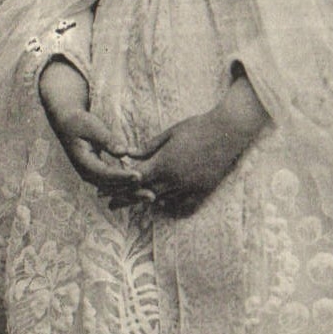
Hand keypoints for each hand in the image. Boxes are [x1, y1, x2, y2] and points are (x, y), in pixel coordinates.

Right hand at [38, 59, 141, 198]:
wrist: (68, 124)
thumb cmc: (80, 122)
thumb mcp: (92, 127)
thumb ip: (108, 140)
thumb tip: (124, 152)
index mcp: (83, 163)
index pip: (105, 174)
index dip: (122, 177)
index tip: (139, 176)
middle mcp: (87, 174)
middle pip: (111, 188)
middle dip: (131, 192)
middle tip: (151, 195)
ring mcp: (93, 176)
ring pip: (114, 190)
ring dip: (132, 194)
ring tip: (151, 197)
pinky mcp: (100, 174)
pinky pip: (115, 185)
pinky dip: (129, 188)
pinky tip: (145, 190)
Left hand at [109, 72, 269, 216]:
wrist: (228, 131)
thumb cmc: (197, 127)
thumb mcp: (170, 133)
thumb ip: (148, 147)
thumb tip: (128, 154)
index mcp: (164, 164)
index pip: (134, 180)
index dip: (117, 187)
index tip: (103, 193)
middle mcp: (175, 180)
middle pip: (144, 194)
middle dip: (126, 199)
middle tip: (111, 205)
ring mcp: (190, 187)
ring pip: (162, 201)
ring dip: (147, 202)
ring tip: (133, 203)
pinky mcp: (203, 190)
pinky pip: (184, 206)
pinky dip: (172, 207)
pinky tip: (163, 205)